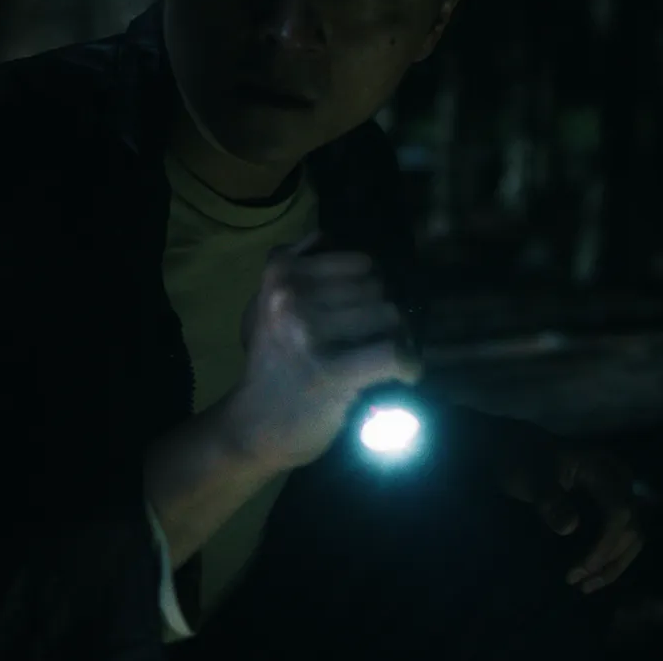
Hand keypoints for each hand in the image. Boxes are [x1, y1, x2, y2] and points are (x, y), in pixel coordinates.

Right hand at [223, 233, 423, 470]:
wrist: (253, 426)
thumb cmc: (269, 363)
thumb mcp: (266, 305)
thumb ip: (292, 267)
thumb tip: (325, 235)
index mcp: (280, 272)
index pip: (361, 262)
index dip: (372, 287)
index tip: (366, 311)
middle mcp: (291, 296)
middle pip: (378, 288)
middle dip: (383, 313)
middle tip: (375, 339)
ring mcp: (309, 333)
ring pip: (389, 315)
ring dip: (397, 337)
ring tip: (384, 357)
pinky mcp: (332, 371)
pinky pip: (393, 353)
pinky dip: (408, 364)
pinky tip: (405, 374)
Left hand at [499, 446, 645, 593]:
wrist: (520, 449)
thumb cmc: (525, 459)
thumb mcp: (531, 477)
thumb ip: (549, 500)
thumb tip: (570, 528)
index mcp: (603, 469)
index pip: (619, 511)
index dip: (606, 544)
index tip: (581, 568)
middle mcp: (619, 481)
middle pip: (631, 527)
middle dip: (609, 559)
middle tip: (577, 581)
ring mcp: (617, 494)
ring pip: (632, 536)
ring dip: (613, 564)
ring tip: (585, 586)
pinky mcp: (610, 507)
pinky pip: (621, 536)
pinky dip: (609, 558)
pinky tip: (589, 575)